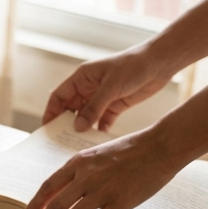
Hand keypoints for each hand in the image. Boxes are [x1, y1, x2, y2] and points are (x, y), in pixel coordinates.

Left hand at [21, 130, 183, 208]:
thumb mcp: (98, 154)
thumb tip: (64, 191)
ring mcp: (102, 190)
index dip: (36, 204)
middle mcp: (86, 176)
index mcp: (78, 162)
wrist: (160, 146)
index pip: (48, 186)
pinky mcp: (120, 203)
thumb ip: (81, 171)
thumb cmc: (131, 149)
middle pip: (55, 206)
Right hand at [42, 47, 175, 131]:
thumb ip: (93, 107)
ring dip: (83, 130)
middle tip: (60, 141)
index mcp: (82, 78)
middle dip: (66, 124)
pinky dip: (99, 130)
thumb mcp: (110, 87)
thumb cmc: (133, 66)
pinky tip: (97, 141)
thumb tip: (77, 127)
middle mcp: (89, 88)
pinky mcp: (115, 106)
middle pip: (70, 109)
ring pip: (86, 117)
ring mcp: (102, 98)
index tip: (47, 128)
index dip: (51, 112)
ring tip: (77, 145)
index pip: (59, 96)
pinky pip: (102, 121)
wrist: (160, 63)